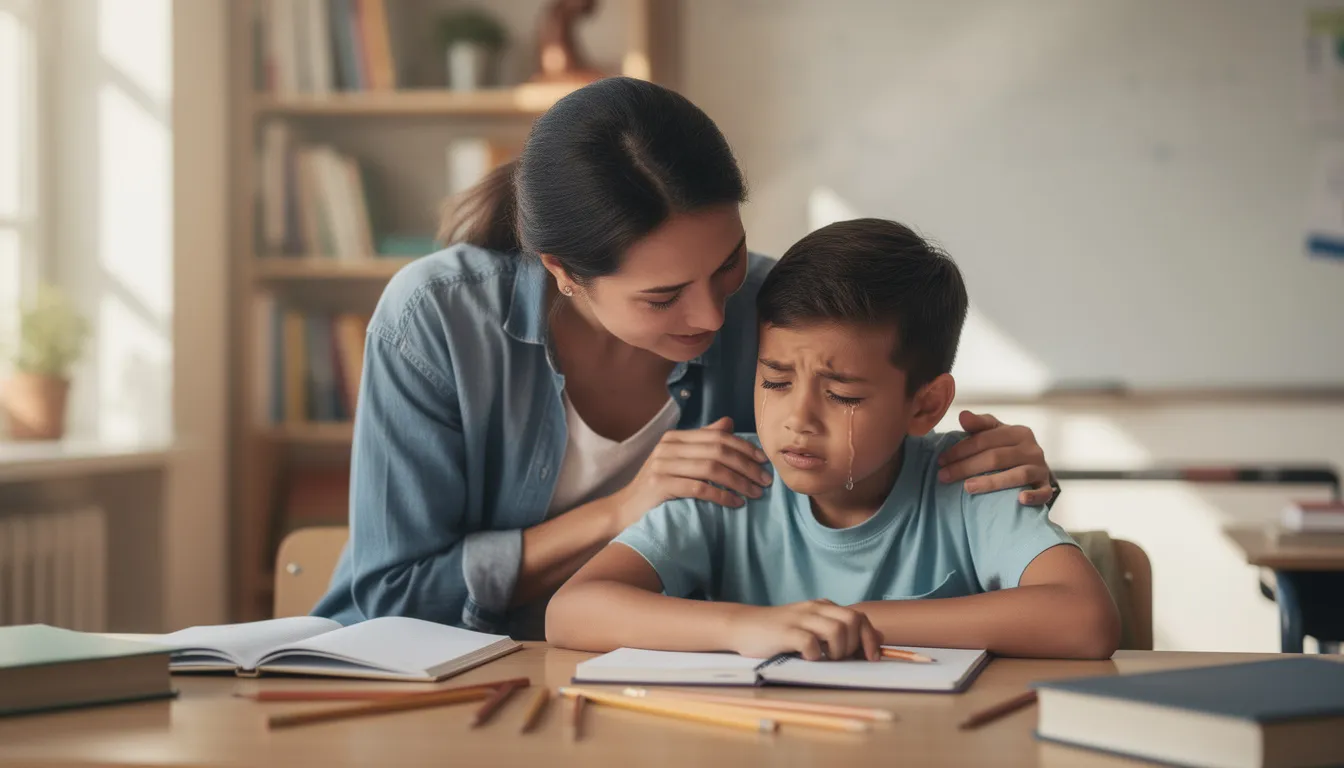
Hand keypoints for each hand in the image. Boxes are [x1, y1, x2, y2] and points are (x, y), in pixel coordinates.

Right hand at [609, 417, 772, 528]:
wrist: (625, 511)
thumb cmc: (658, 487)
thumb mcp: (679, 460)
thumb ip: (702, 442)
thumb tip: (729, 422)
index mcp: (675, 438)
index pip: (718, 436)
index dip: (745, 447)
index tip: (764, 462)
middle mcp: (668, 447)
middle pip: (718, 451)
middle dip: (747, 466)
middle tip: (765, 481)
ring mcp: (662, 465)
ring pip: (712, 468)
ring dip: (739, 482)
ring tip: (755, 494)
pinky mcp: (660, 485)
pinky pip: (700, 488)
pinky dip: (722, 495)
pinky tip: (736, 503)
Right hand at [724, 600, 881, 661]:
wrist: (743, 626)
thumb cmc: (779, 632)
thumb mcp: (812, 626)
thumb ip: (841, 629)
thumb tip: (877, 637)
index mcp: (823, 607)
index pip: (859, 616)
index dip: (871, 638)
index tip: (872, 658)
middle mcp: (814, 608)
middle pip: (853, 620)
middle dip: (856, 644)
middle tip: (843, 658)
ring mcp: (800, 619)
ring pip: (837, 630)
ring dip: (838, 650)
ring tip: (826, 659)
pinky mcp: (785, 632)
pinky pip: (810, 642)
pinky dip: (815, 655)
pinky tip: (807, 658)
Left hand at [937, 411, 1054, 505]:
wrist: (1036, 468)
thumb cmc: (1008, 449)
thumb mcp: (995, 434)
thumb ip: (979, 425)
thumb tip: (962, 415)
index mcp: (1018, 432)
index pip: (984, 440)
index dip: (960, 450)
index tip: (940, 460)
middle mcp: (1032, 449)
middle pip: (995, 457)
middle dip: (966, 467)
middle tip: (944, 476)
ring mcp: (1041, 468)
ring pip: (1017, 475)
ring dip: (992, 482)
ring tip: (967, 488)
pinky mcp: (1046, 486)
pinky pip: (1042, 492)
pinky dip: (1033, 496)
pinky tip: (1019, 500)